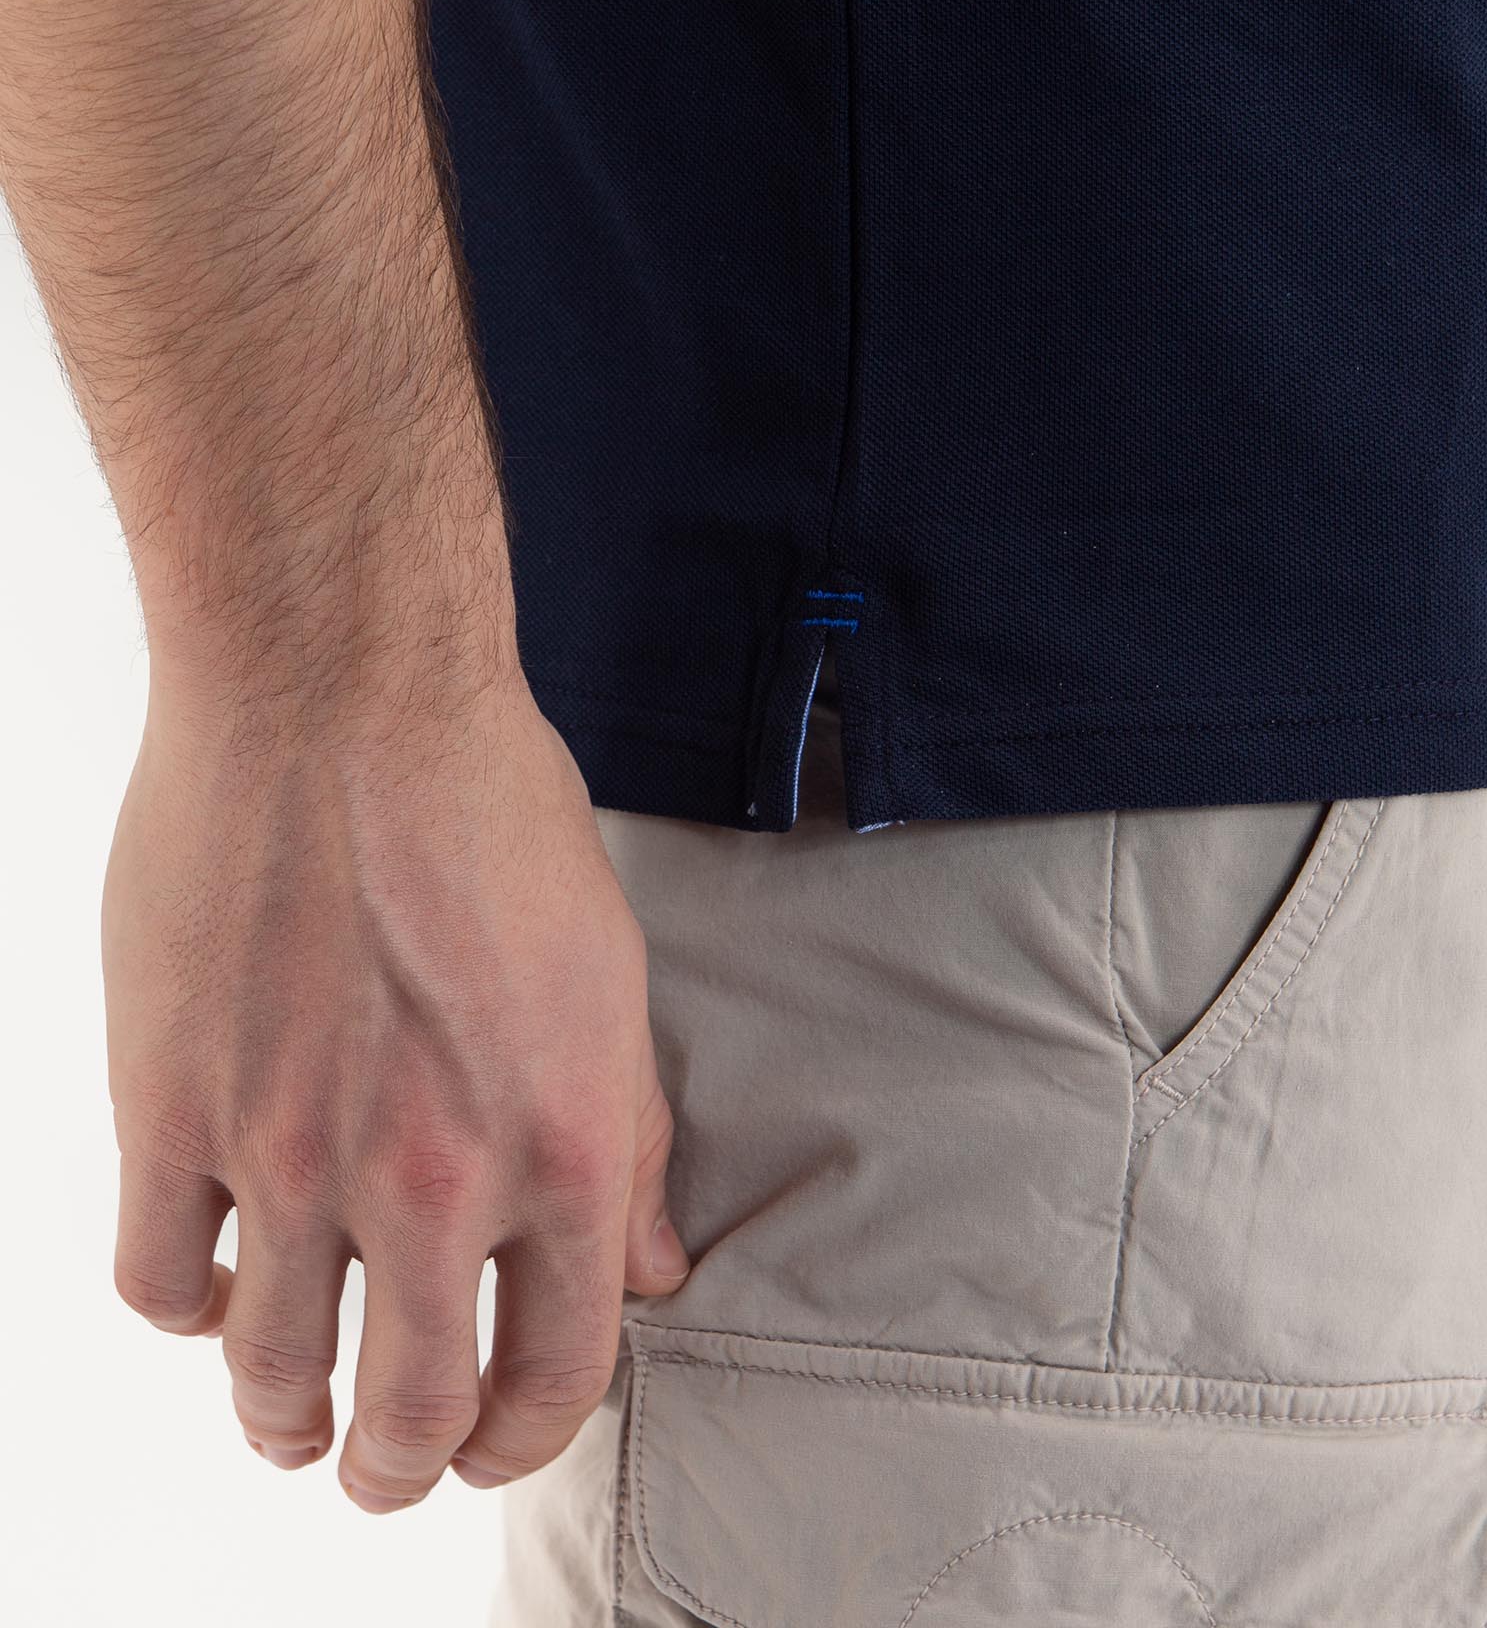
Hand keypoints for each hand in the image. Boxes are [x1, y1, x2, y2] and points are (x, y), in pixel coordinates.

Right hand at [101, 670, 688, 1512]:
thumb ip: (632, 1140)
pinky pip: (161, 1279)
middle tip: (385, 1468)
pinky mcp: (172, 1109)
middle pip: (413, 1416)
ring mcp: (294, 1154)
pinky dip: (188, 1307)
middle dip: (401, 1468)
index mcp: (565, 1147)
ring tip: (291, 1418)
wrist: (342, 693)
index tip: (495, 1445)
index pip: (558, 1375)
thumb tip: (648, 1270)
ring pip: (275, 1375)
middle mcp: (435, 1177)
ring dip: (285, 1420)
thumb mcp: (607, 973)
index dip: (525, 1440)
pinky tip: (211, 1282)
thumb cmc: (490, 807)